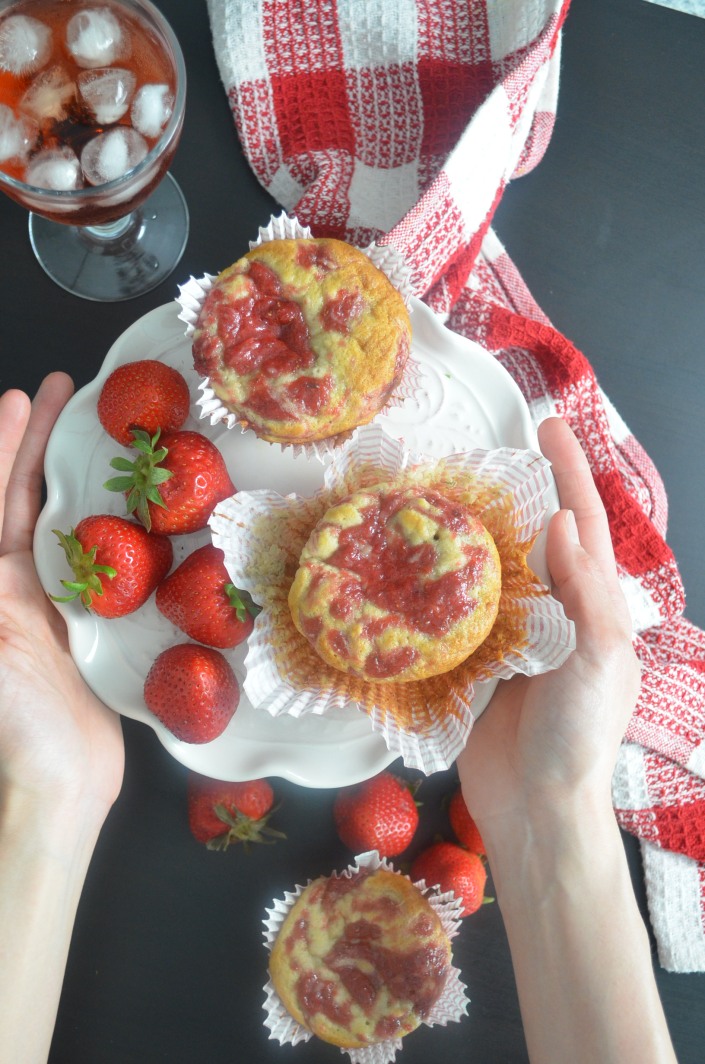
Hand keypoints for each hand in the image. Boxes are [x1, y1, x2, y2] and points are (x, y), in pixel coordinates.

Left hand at [0, 374, 123, 816]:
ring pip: (68, 522)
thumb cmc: (15, 717)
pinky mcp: (94, 623)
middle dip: (38, 444)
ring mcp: (57, 602)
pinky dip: (116, 529)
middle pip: (25, 499)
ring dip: (77, 476)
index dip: (6, 448)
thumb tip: (1, 537)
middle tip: (63, 392)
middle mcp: (17, 585)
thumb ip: (1, 586)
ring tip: (99, 431)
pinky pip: (106, 563)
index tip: (19, 400)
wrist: (60, 780)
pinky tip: (136, 504)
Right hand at [457, 417, 639, 836]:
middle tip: (477, 454)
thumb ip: (585, 596)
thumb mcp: (597, 665)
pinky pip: (457, 611)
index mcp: (593, 608)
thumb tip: (564, 522)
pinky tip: (413, 564)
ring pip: (491, 570)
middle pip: (534, 537)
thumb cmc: (576, 739)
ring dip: (470, 533)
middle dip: (514, 492)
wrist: (534, 810)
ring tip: (437, 495)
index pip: (584, 526)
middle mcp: (555, 613)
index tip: (548, 426)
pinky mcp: (475, 660)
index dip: (569, 473)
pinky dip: (439, 584)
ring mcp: (514, 636)